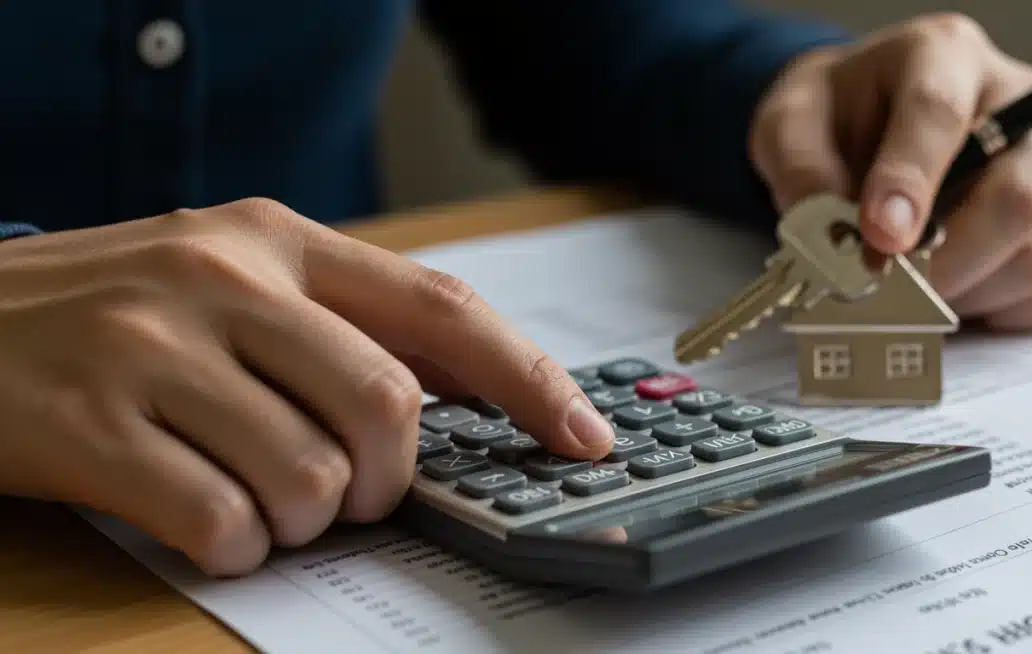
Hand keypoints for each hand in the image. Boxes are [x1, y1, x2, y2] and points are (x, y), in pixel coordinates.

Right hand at [0, 198, 613, 575]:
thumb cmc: (112, 309)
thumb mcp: (231, 278)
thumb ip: (341, 323)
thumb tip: (467, 388)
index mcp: (276, 238)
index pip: (439, 309)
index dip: (528, 379)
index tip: (583, 435)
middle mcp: (222, 279)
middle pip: (388, 407)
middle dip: (388, 480)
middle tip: (354, 491)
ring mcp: (152, 349)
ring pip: (310, 477)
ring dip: (304, 519)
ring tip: (256, 498)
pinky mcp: (88, 427)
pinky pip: (222, 524)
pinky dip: (235, 547)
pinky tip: (204, 522)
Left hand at [748, 12, 1031, 329]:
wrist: (867, 123)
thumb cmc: (836, 120)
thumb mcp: (791, 125)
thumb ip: (802, 171)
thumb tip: (829, 239)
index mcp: (943, 56)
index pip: (940, 114)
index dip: (908, 183)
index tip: (877, 239)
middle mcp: (1022, 101)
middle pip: (1018, 197)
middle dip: (947, 262)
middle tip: (890, 289)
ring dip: (969, 292)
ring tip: (916, 289)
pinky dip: (1003, 310)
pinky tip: (959, 292)